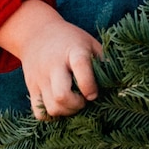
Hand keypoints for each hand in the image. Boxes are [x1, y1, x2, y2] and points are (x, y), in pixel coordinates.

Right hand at [0, 0, 101, 119]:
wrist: (36, 33)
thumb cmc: (70, 40)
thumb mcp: (89, 42)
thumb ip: (103, 61)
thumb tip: (118, 83)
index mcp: (73, 50)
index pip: (80, 66)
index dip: (89, 85)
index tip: (93, 94)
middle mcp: (53, 64)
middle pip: (61, 95)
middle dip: (77, 105)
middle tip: (83, 100)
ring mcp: (40, 77)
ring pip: (51, 108)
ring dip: (66, 112)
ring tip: (73, 104)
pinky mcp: (31, 87)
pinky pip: (39, 113)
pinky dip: (51, 116)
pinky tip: (60, 106)